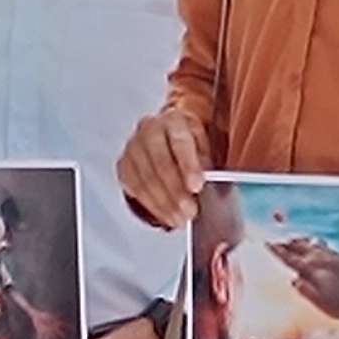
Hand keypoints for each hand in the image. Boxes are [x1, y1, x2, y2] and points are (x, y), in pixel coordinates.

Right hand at [116, 103, 211, 228]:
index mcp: (174, 120)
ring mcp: (133, 147)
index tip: (197, 186)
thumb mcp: (205, 146)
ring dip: (164, 204)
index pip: (180, 142)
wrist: (168, 137)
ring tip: (180, 218)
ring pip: (146, 179)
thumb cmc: (189, 143)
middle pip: (160, 163)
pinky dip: (152, 206)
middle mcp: (149, 129)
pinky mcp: (124, 165)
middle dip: (176, 191)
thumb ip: (206, 162)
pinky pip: (135, 189)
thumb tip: (214, 185)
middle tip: (189, 211)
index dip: (188, 166)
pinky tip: (166, 215)